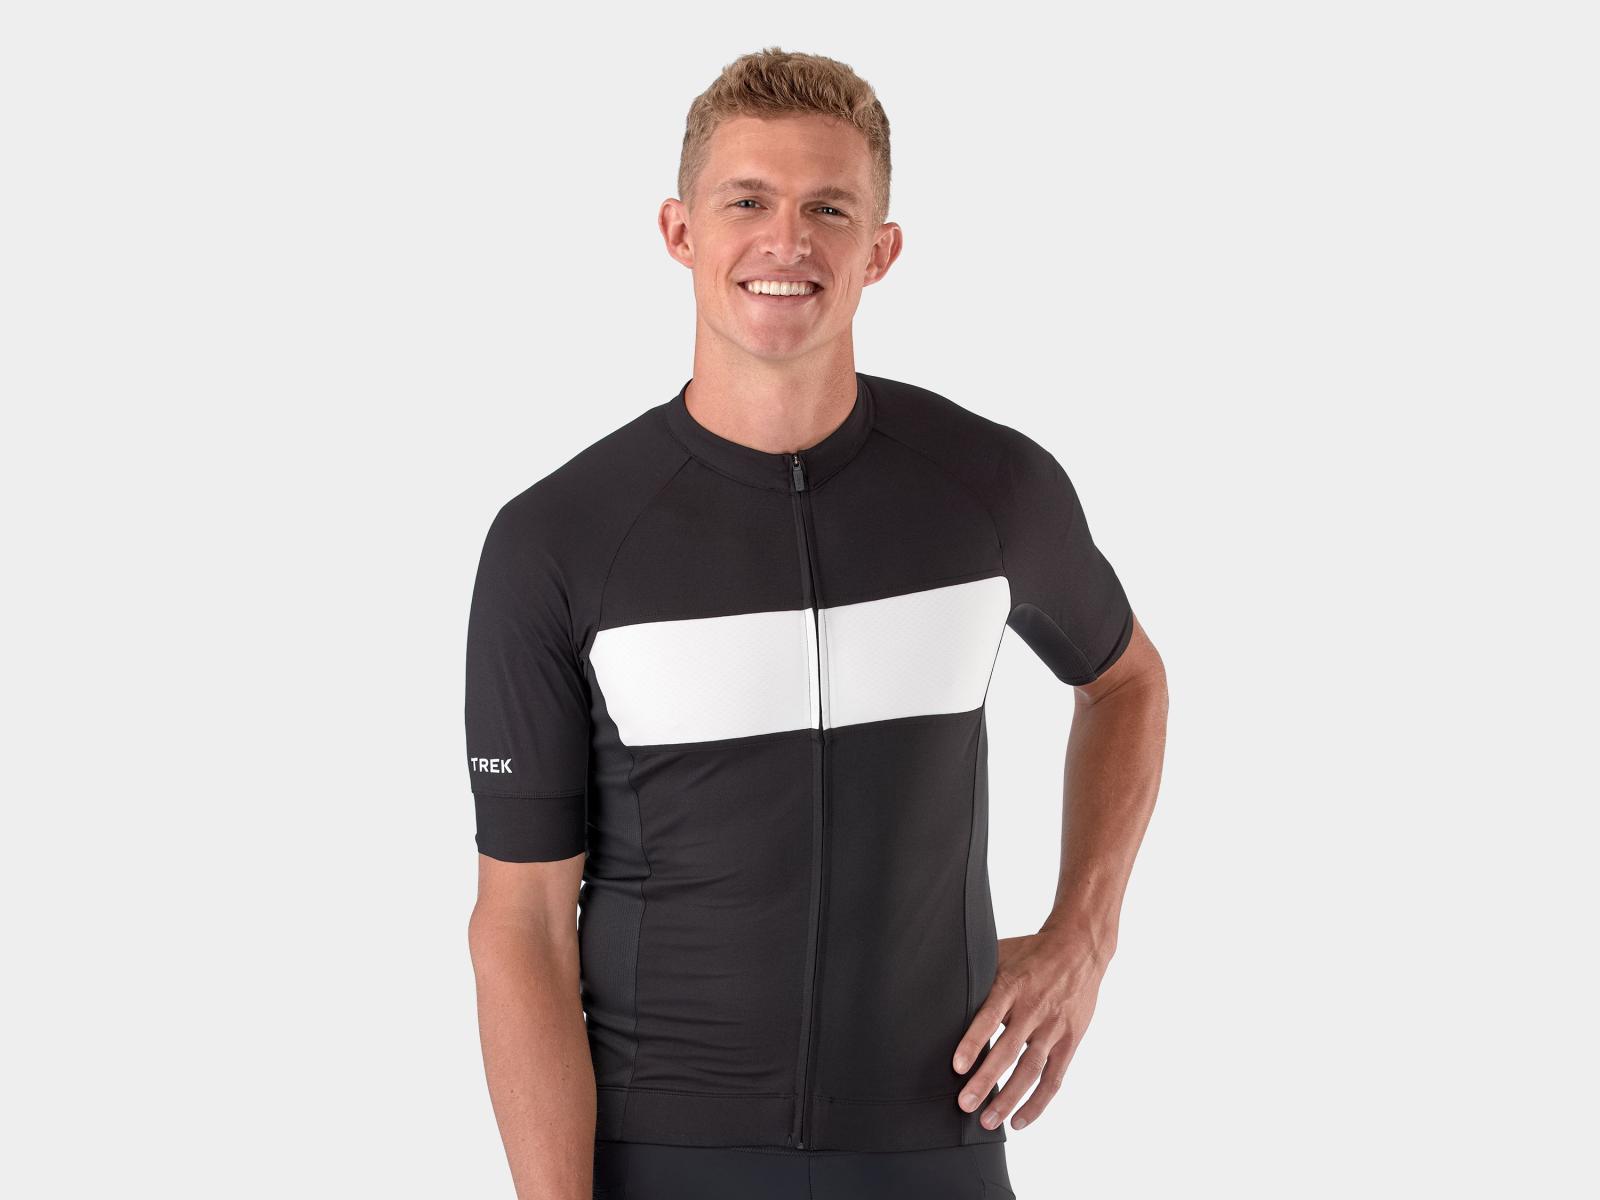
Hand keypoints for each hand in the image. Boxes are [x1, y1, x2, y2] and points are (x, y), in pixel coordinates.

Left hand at [950, 927, 1111, 1130]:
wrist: (1079, 948)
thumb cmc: (1031, 952)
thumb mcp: (1001, 953)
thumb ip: (977, 974)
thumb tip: (939, 987)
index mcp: (1013, 985)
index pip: (990, 1017)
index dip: (973, 1042)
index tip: (957, 1066)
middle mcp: (1034, 1009)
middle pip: (1008, 1051)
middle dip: (986, 1081)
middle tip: (964, 1104)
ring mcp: (1053, 1028)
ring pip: (1030, 1070)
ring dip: (1009, 1099)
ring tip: (988, 1121)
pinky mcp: (1069, 1041)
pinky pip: (1054, 1078)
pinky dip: (1038, 1103)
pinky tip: (1020, 1122)